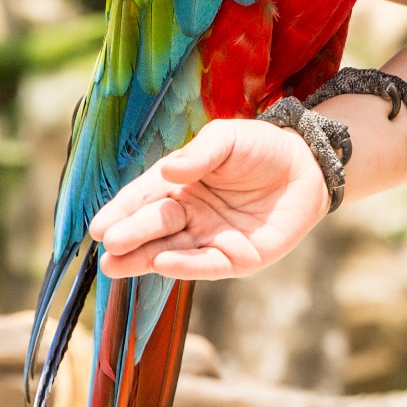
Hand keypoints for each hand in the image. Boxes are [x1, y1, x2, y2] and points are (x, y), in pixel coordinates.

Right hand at [89, 121, 327, 280]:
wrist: (308, 167)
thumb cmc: (262, 147)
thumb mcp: (227, 140)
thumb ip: (198, 155)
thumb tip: (168, 174)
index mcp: (180, 184)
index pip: (144, 199)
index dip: (121, 212)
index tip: (98, 226)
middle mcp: (190, 214)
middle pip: (153, 227)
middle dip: (128, 236)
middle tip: (106, 244)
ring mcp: (210, 238)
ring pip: (170, 251)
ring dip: (143, 259)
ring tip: (115, 265)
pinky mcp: (235, 259)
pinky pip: (205, 264)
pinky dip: (183, 266)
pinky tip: (161, 263)